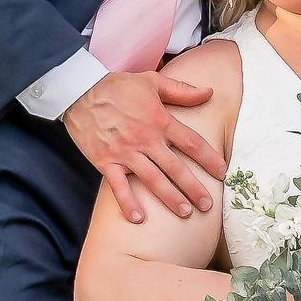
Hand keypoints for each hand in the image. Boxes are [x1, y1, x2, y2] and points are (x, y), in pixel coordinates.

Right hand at [63, 69, 227, 223]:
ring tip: (185, 213)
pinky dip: (128, 203)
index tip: (222, 173)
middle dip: (194, 188)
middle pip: (176, 168)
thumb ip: (182, 90)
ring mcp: (125, 152)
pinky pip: (118, 186)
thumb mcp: (152, 81)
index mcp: (160, 120)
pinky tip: (139, 218)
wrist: (78, 90)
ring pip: (153, 180)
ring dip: (170, 198)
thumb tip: (209, 92)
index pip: (192, 143)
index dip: (209, 159)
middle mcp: (146, 139)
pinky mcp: (105, 161)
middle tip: (207, 205)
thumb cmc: (117, 86)